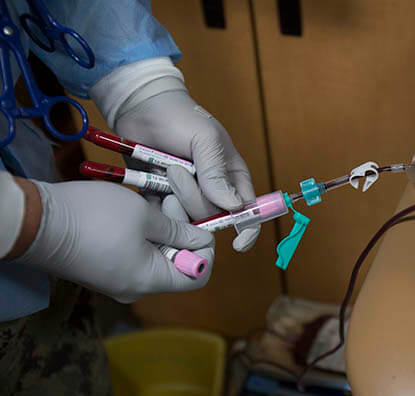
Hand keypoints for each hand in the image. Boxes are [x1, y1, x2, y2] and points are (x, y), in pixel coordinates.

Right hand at [16, 180, 213, 302]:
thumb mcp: (145, 216)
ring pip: (157, 253)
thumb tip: (205, 240)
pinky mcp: (104, 267)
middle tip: (172, 198)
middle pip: (178, 263)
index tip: (197, 220)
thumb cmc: (94, 217)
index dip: (205, 248)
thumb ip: (180, 230)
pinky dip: (144, 230)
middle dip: (182, 229)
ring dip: (163, 225)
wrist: (35, 221)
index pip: (198, 275)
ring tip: (156, 195)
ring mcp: (118, 279)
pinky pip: (136, 252)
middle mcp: (136, 288)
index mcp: (150, 281)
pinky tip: (140, 204)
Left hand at [115, 88, 259, 251]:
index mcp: (232, 176)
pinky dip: (157, 206)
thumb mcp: (205, 139)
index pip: (249, 210)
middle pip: (213, 216)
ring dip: (174, 198)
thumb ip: (217, 173)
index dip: (248, 228)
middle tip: (176, 169)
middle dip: (194, 199)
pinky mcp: (163, 198)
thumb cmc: (179, 117)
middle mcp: (213, 190)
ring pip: (187, 218)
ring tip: (164, 170)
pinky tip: (153, 182)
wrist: (139, 108)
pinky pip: (164, 217)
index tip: (238, 242)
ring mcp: (187, 196)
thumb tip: (234, 206)